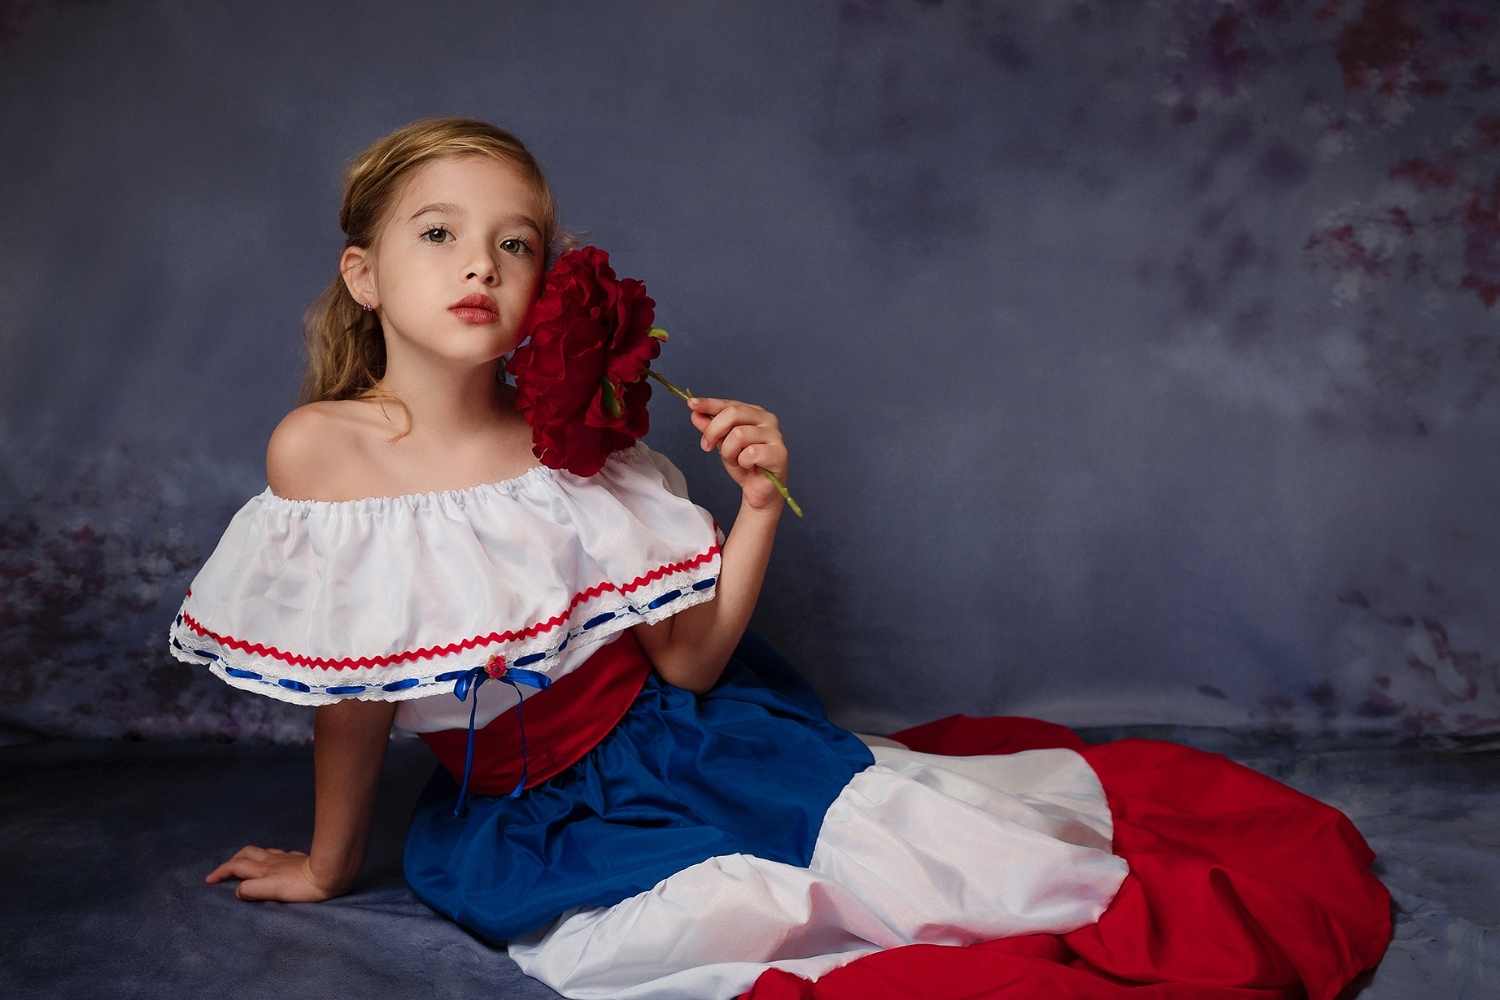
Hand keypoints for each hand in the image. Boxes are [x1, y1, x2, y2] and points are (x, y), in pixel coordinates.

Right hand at [204, 845, 347, 901]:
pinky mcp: (297, 859)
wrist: (329, 873)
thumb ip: (252, 890)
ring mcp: (285, 858)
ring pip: (260, 852)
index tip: (209, 880)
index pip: (235, 867)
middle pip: (245, 854)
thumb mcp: (273, 891)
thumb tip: (238, 890)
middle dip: (231, 861)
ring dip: (248, 856)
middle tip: (224, 871)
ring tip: (244, 864)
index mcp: (262, 869)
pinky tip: (274, 861)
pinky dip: (268, 857)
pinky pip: (277, 854)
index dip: (220, 872)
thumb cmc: (301, 886)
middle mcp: (271, 861)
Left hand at [688, 397, 789, 511]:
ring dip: (729, 452)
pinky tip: (749, 466)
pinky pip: (750, 453)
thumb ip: (711, 428)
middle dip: (713, 431)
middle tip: (707, 446)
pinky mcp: (779, 453)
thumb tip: (695, 414)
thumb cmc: (744, 465)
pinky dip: (743, 463)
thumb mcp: (721, 444)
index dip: (709, 404)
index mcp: (755, 413)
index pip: (729, 404)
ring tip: (736, 460)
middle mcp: (767, 420)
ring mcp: (775, 436)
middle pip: (733, 414)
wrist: (758, 491)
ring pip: (738, 434)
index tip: (692, 404)